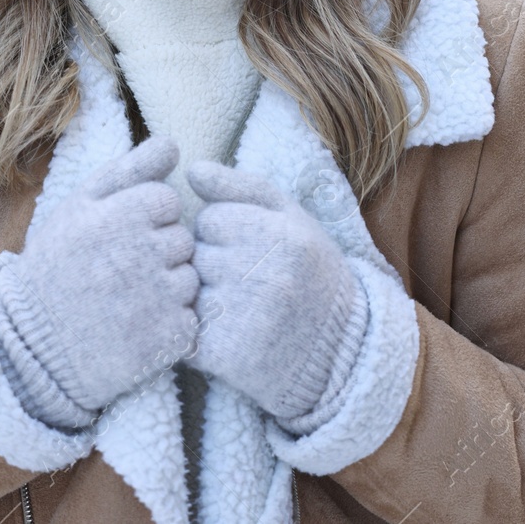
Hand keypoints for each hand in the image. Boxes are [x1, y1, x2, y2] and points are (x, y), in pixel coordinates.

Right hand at [0, 135, 198, 418]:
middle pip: (183, 241)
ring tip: (127, 300)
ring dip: (167, 290)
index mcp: (123, 215)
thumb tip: (174, 145)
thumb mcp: (80, 205)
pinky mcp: (166, 341)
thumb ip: (129, 170)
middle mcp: (144, 254)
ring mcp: (157, 300)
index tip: (118, 237)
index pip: (168, 201)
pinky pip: (190, 322)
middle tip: (119, 272)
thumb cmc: (55, 265)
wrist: (30, 344)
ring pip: (190, 282)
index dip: (145, 218)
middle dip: (159, 253)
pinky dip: (170, 327)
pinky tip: (136, 327)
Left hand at [184, 159, 364, 422]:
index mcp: (283, 237)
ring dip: (202, 295)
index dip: (223, 233)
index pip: (209, 218)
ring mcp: (245, 319)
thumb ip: (241, 187)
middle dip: (212, 263)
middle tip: (247, 281)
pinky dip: (197, 329)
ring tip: (239, 306)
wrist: (340, 352)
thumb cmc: (310, 273)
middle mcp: (265, 276)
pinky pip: (184, 327)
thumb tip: (191, 168)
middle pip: (195, 253)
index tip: (250, 249)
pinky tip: (228, 332)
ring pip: (187, 288)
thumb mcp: (291, 217)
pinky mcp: (225, 356)